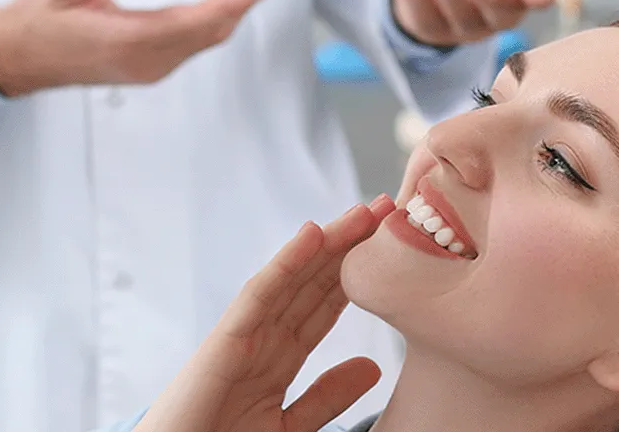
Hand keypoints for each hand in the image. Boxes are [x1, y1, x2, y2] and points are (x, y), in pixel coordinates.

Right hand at [0, 0, 274, 96]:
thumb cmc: (35, 22)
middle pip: (212, 27)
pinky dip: (219, 12)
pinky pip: (195, 38)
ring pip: (207, 33)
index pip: (194, 23)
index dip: (232, 2)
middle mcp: (146, 60)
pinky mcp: (149, 60)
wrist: (15, 58)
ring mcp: (150, 64)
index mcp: (126, 44)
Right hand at [134, 196, 395, 431]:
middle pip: (313, 281)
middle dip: (351, 245)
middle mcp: (262, 338)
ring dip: (328, 242)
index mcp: (278, 356)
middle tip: (391, 209)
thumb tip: (372, 366)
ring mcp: (243, 335)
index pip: (325, 305)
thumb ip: (327, 397)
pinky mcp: (224, 342)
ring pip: (292, 278)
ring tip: (365, 211)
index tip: (394, 247)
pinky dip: (285, 263)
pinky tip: (312, 235)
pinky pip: (258, 295)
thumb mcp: (291, 426)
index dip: (358, 273)